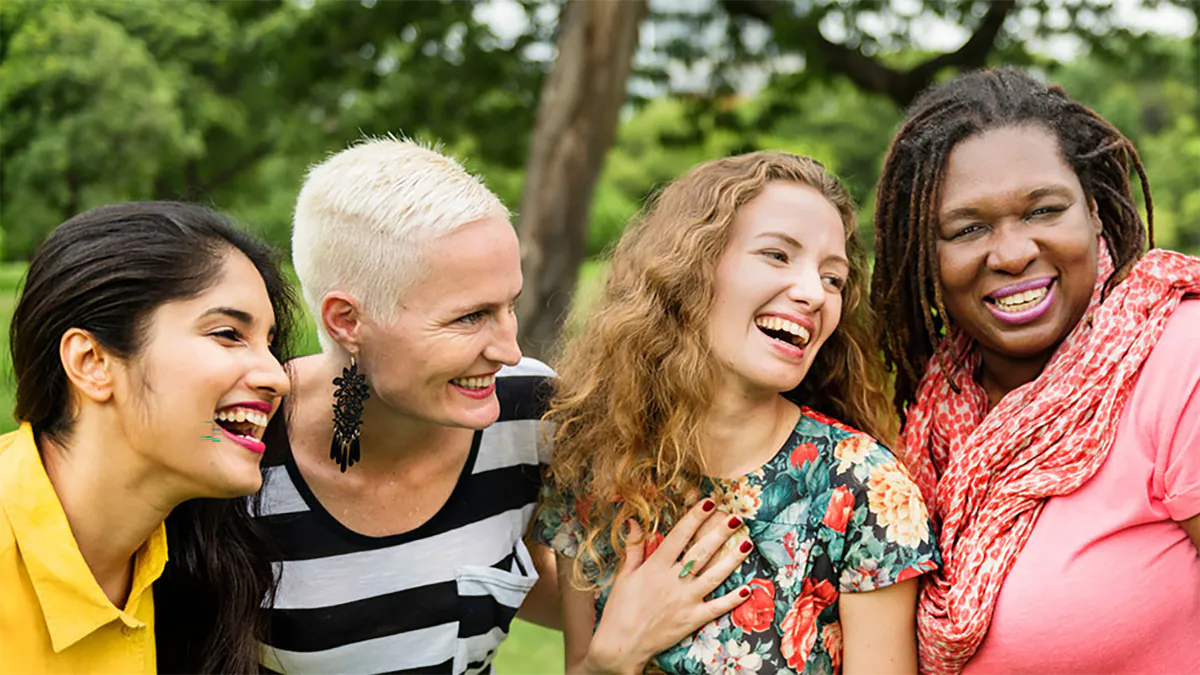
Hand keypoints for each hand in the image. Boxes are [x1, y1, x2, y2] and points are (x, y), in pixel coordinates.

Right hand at [582, 499, 753, 673]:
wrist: (620, 645)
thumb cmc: (619, 609)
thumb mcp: (624, 575)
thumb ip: (633, 547)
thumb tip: (634, 521)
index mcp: (655, 566)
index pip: (678, 536)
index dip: (694, 517)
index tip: (709, 502)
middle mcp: (672, 581)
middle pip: (700, 552)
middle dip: (719, 533)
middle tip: (735, 517)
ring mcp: (684, 601)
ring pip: (714, 576)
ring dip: (732, 559)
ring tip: (747, 543)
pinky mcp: (691, 620)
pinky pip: (716, 608)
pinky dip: (732, 599)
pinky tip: (747, 588)